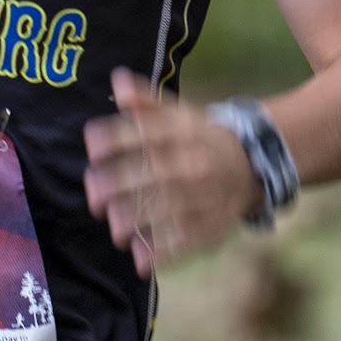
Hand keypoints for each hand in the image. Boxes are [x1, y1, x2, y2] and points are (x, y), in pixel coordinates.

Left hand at [83, 68, 261, 277]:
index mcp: (184, 131)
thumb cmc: (195, 138)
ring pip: (172, 208)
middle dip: (120, 184)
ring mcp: (207, 195)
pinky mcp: (213, 225)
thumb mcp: (174, 114)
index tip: (91, 146)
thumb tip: (117, 82)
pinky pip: (189, 240)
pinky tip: (140, 258)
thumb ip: (144, 101)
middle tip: (93, 196)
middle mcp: (196, 162)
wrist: (249, 165)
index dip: (118, 137)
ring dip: (139, 220)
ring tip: (114, 228)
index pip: (148, 131)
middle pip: (156, 172)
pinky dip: (165, 252)